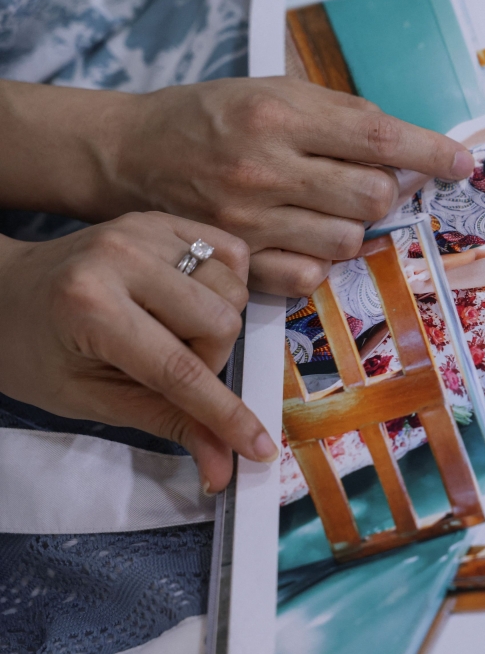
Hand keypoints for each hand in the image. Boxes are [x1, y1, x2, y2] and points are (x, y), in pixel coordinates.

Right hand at [0, 78, 475, 296]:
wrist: (132, 155)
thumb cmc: (212, 118)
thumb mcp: (273, 93)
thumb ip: (342, 118)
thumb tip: (408, 150)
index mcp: (278, 117)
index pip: (377, 138)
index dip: (430, 152)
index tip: (462, 162)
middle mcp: (264, 170)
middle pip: (373, 197)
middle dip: (384, 191)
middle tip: (364, 182)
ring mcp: (250, 223)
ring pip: (348, 241)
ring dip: (351, 226)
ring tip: (321, 208)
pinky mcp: (239, 262)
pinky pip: (311, 278)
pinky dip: (319, 262)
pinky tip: (301, 239)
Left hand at [0, 212, 271, 492]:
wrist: (3, 292)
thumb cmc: (36, 352)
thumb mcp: (90, 399)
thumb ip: (165, 423)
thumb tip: (224, 466)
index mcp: (90, 307)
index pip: (180, 369)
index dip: (225, 415)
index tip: (259, 448)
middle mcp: (121, 256)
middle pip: (222, 323)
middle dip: (210, 359)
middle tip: (170, 365)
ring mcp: (144, 229)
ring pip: (233, 288)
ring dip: (217, 323)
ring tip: (174, 330)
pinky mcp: (161, 219)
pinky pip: (231, 252)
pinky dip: (226, 283)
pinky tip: (192, 298)